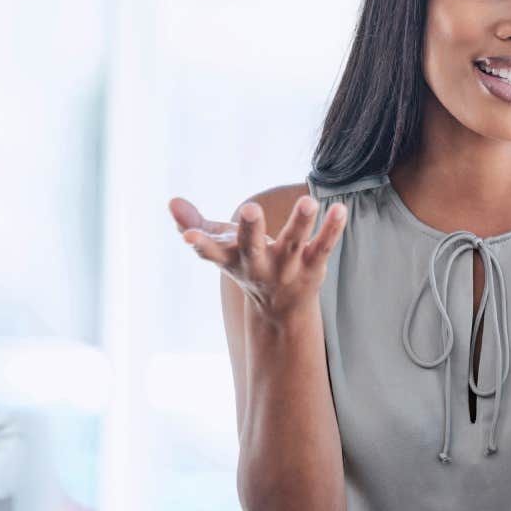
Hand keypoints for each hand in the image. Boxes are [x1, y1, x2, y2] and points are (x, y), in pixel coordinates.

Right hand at [169, 195, 347, 320]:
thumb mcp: (220, 247)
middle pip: (252, 247)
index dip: (199, 244)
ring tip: (309, 201)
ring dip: (300, 222)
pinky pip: (324, 246)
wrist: (281, 310)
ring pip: (294, 244)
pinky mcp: (313, 267)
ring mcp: (287, 267)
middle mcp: (259, 265)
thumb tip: (171, 201)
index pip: (212, 254)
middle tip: (250, 207)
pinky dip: (332, 229)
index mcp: (232, 259)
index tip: (187, 237)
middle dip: (250, 229)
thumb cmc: (246, 265)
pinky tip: (340, 208)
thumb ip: (193, 224)